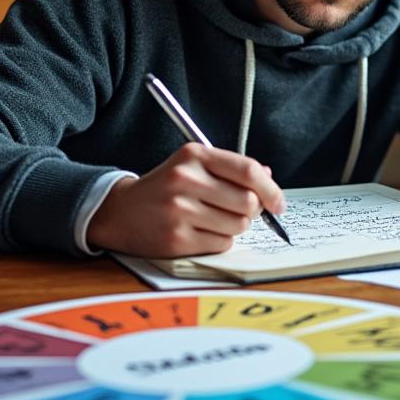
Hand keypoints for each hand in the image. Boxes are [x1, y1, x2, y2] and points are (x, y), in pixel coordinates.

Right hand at [86, 144, 285, 256]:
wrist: (121, 211)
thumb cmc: (166, 187)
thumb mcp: (193, 165)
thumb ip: (230, 168)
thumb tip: (268, 177)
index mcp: (194, 155)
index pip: (247, 171)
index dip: (271, 190)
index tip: (279, 203)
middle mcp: (186, 180)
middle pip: (248, 202)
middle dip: (252, 210)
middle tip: (239, 210)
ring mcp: (180, 211)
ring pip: (238, 225)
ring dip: (234, 226)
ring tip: (214, 219)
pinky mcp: (176, 239)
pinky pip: (222, 243)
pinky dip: (219, 240)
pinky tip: (200, 232)